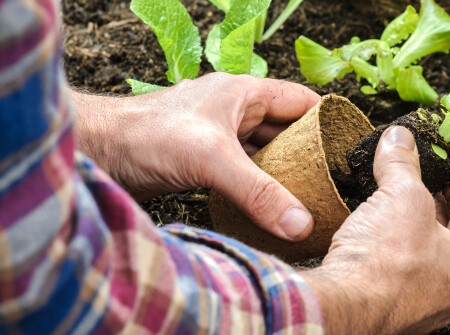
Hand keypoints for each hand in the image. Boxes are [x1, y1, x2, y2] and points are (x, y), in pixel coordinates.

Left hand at [70, 73, 319, 240]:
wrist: (96, 152)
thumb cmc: (145, 135)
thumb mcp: (212, 160)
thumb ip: (259, 192)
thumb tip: (300, 223)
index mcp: (244, 93)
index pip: (301, 102)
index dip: (327, 122)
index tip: (347, 151)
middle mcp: (234, 111)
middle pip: (286, 131)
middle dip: (308, 155)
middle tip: (330, 184)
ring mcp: (218, 136)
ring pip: (264, 153)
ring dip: (282, 174)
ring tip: (307, 199)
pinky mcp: (203, 160)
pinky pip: (243, 172)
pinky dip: (258, 187)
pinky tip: (269, 207)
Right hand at [302, 127, 449, 333]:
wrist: (343, 308)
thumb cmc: (385, 261)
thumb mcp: (400, 194)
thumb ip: (403, 163)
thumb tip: (400, 138)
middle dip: (435, 201)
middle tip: (423, 176)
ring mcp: (423, 305)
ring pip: (424, 255)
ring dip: (411, 226)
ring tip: (394, 199)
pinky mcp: (391, 310)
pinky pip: (398, 272)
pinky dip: (390, 249)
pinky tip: (373, 233)